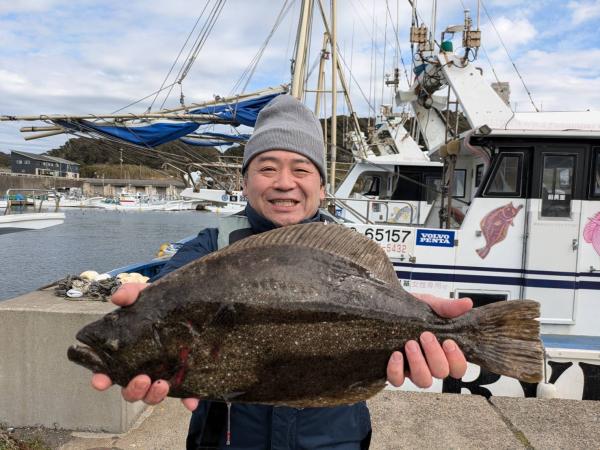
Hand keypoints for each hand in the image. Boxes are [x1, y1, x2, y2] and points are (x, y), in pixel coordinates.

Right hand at [90, 282, 199, 411]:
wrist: (188, 303)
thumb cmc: (158, 304)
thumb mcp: (144, 295)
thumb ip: (130, 293)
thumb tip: (118, 297)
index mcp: (127, 353)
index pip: (108, 371)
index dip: (101, 379)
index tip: (100, 381)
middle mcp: (142, 369)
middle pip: (131, 391)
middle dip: (133, 389)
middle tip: (142, 378)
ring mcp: (163, 374)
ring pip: (153, 396)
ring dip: (155, 396)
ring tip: (163, 384)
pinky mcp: (184, 378)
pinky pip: (185, 394)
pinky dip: (187, 401)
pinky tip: (191, 401)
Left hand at [386, 293, 472, 388]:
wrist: (387, 307)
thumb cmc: (413, 310)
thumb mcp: (430, 305)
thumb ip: (448, 307)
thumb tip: (467, 303)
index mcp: (442, 350)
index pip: (458, 368)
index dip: (456, 360)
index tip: (448, 342)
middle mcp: (429, 363)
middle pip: (441, 373)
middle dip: (434, 355)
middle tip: (425, 336)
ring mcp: (412, 369)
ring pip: (423, 381)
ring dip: (418, 363)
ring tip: (410, 343)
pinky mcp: (394, 371)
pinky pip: (397, 380)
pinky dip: (396, 370)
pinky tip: (396, 354)